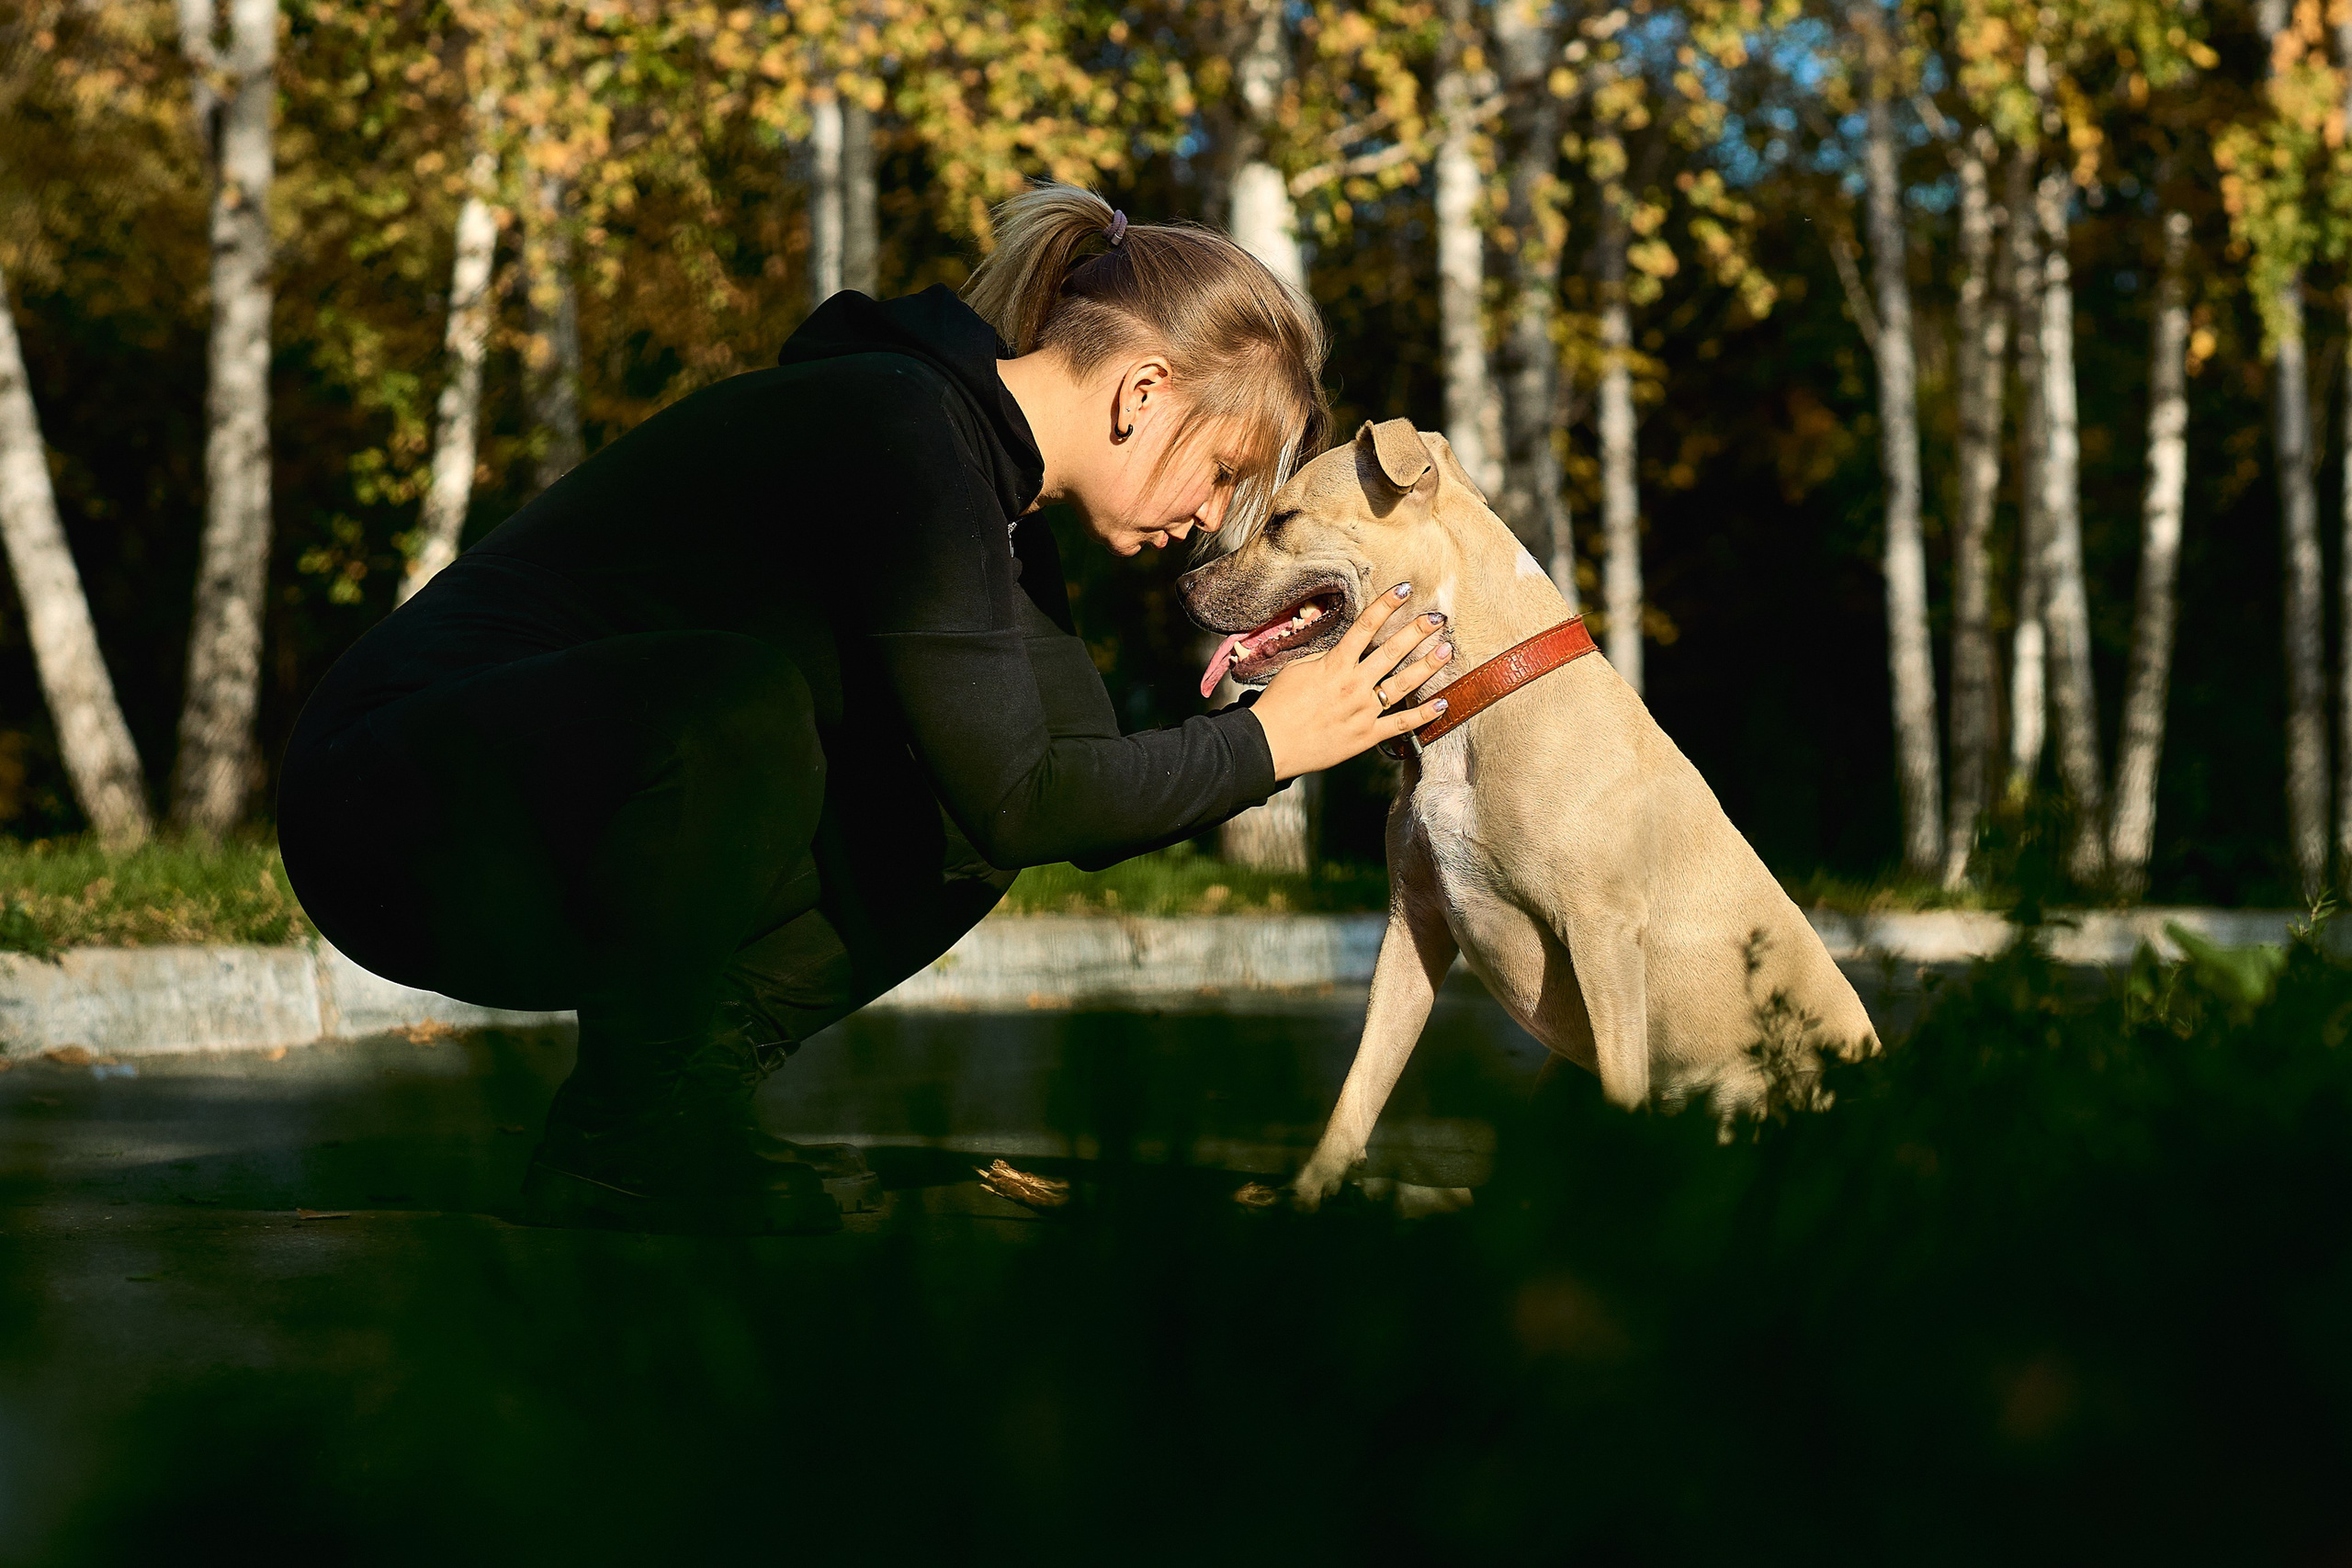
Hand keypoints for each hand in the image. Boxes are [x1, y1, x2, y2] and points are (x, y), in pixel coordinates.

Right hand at [1249, 582, 1452, 780]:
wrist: (1270, 745)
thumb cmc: (1278, 705)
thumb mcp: (1296, 669)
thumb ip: (1324, 658)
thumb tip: (1343, 647)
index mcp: (1335, 664)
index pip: (1365, 626)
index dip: (1386, 605)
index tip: (1403, 589)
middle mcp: (1354, 684)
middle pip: (1392, 651)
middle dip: (1417, 631)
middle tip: (1438, 617)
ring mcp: (1363, 711)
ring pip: (1403, 684)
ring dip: (1428, 666)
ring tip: (1447, 650)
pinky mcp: (1367, 736)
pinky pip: (1401, 725)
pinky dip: (1424, 715)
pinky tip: (1443, 703)